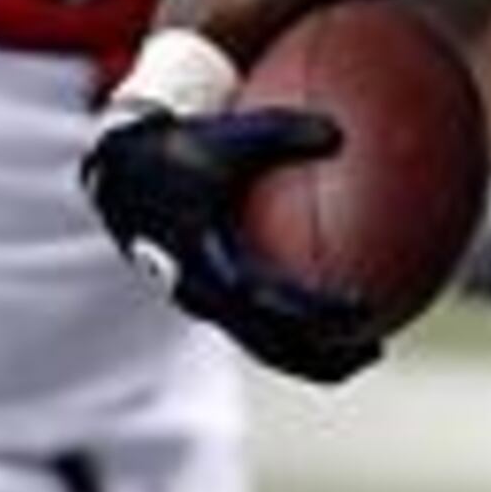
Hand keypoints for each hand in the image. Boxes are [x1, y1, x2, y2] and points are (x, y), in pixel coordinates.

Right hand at [79, 102, 385, 385]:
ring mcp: (201, 303)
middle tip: (372, 353)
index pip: (272, 303)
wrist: (118, 174)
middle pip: (271, 347)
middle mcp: (203, 295)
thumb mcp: (225, 137)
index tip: (366, 309)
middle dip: (322, 358)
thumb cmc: (175, 150)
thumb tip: (339, 133)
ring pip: (262, 346)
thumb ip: (281, 132)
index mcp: (207, 264)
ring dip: (309, 356)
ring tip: (361, 351)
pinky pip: (254, 327)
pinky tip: (330, 316)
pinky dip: (291, 332)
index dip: (319, 314)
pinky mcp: (203, 298)